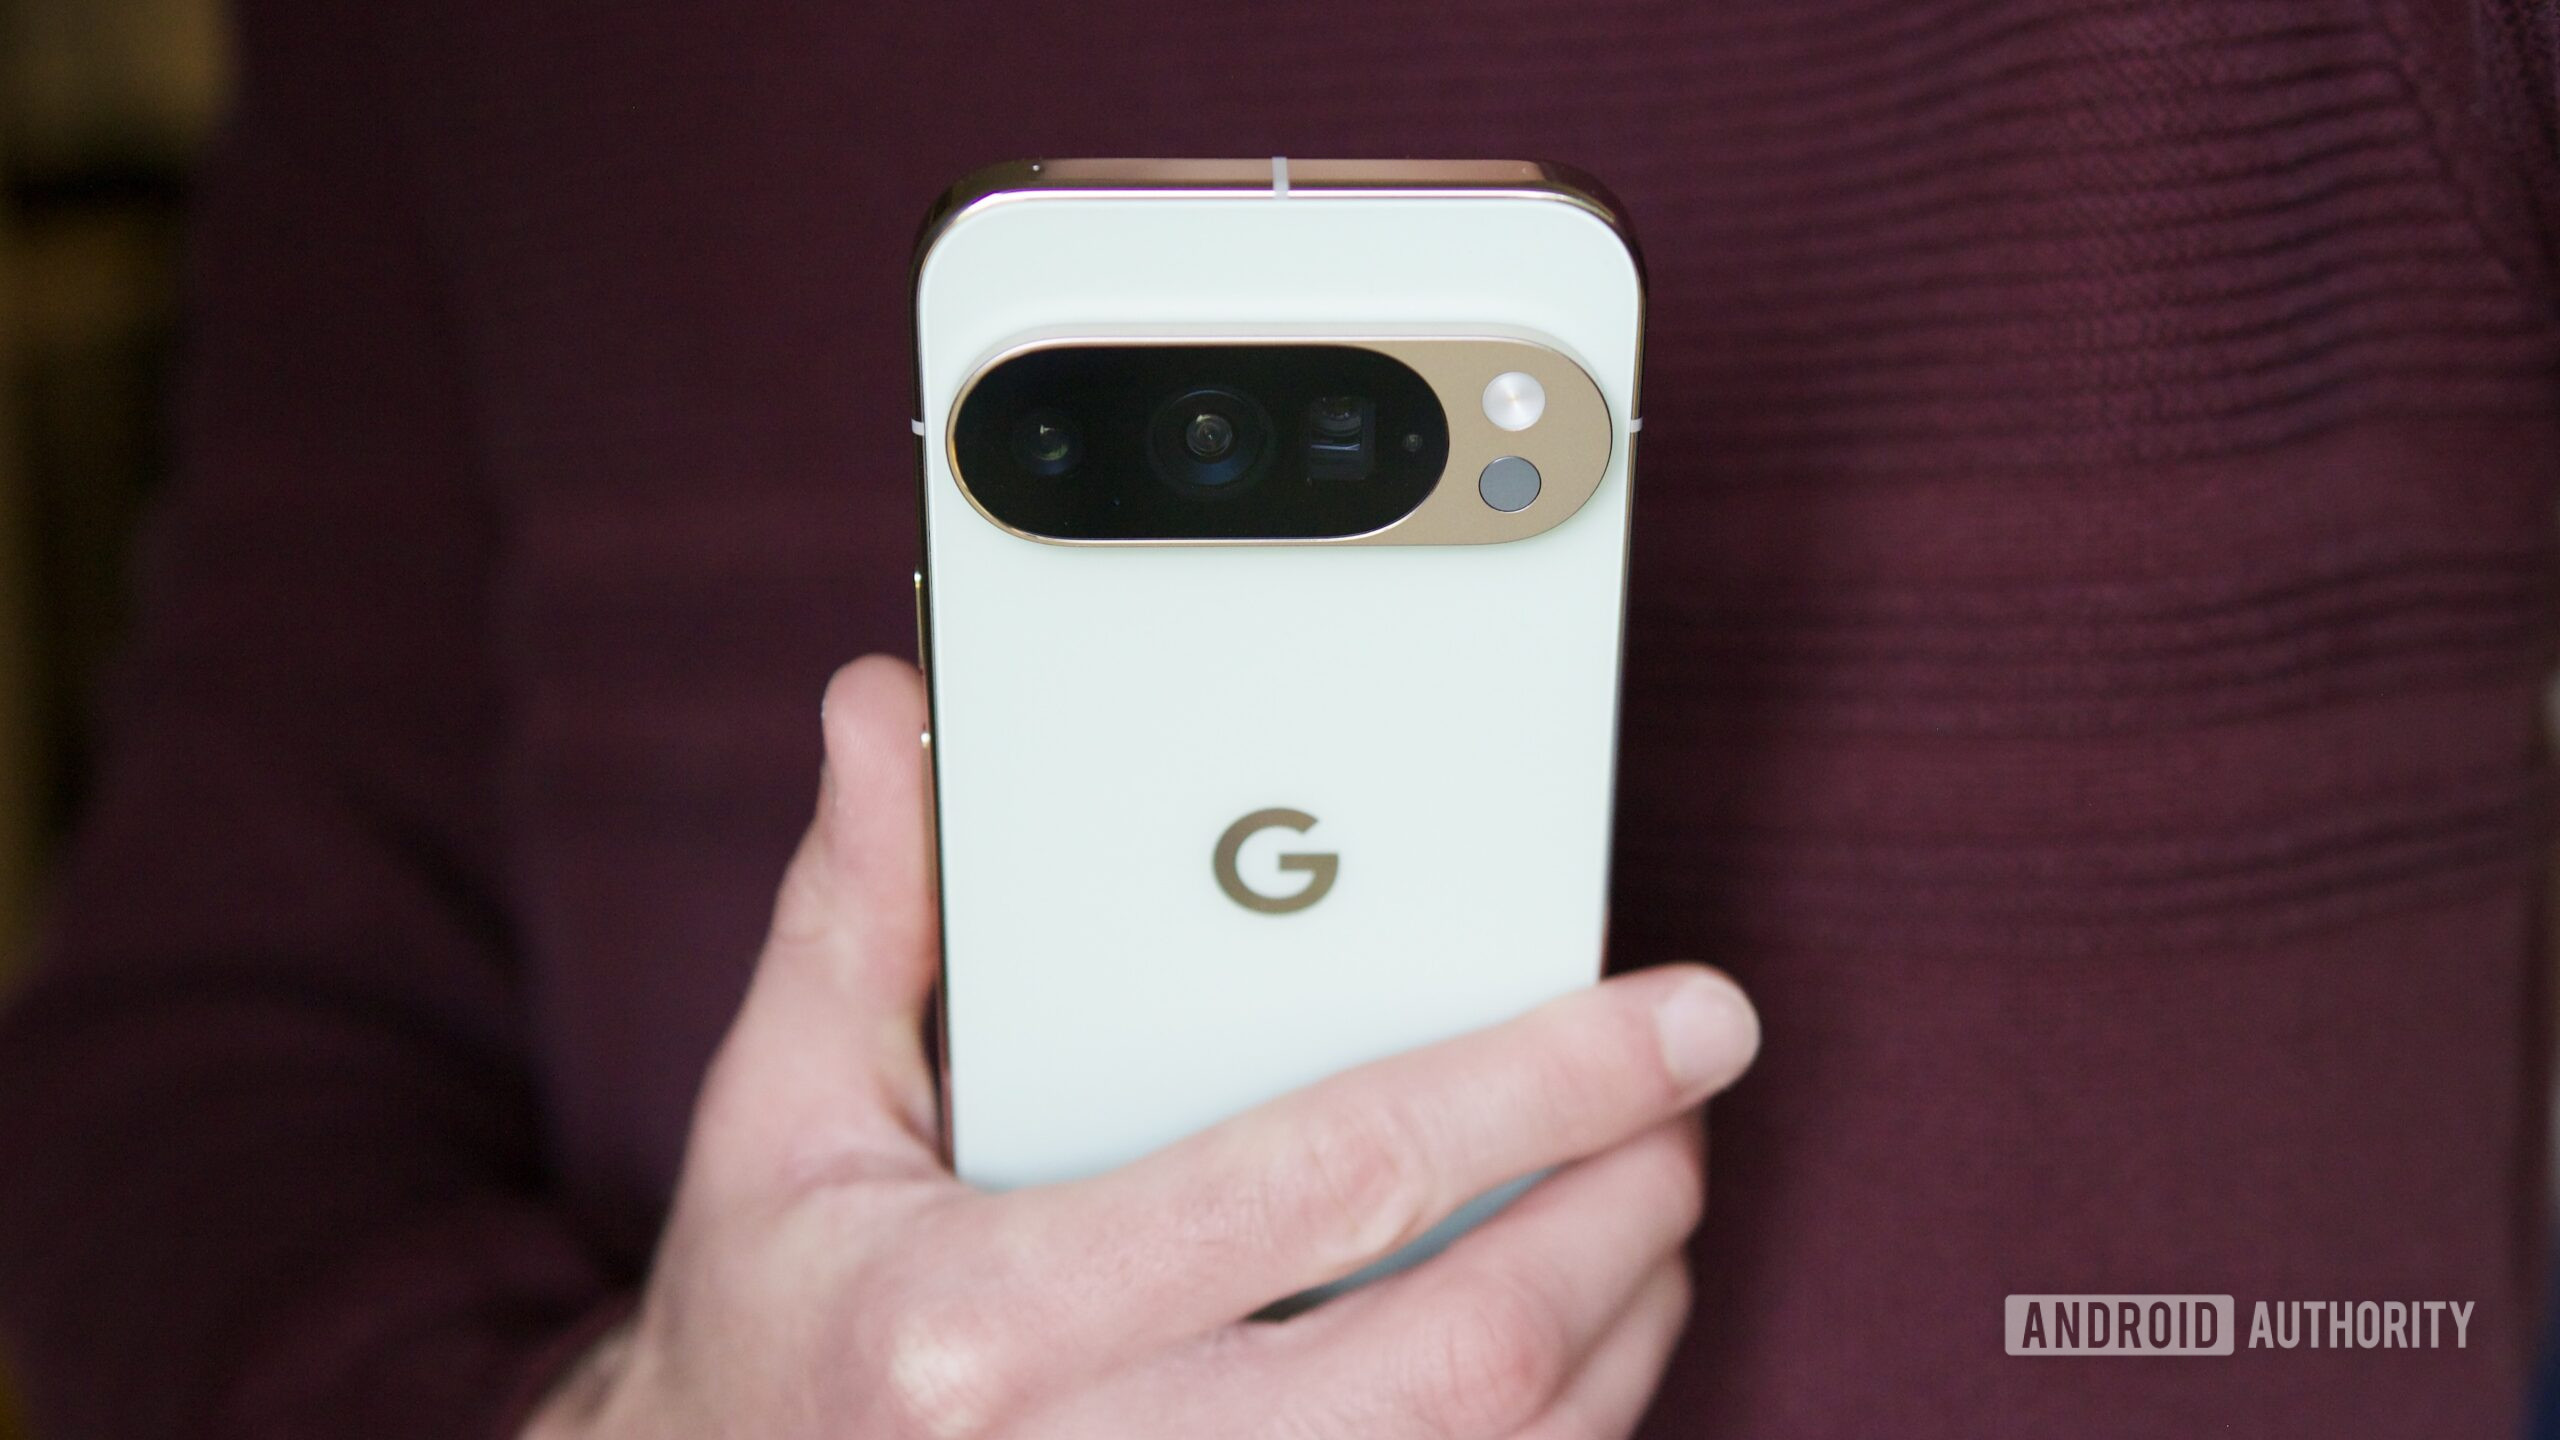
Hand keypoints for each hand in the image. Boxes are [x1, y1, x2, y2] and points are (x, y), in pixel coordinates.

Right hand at [524, 656, 1759, 1439]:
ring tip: (1649, 1199)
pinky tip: (1573, 1345)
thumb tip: (880, 715)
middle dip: (1622, 1211)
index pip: (1326, 1183)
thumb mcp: (785, 1117)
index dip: (1533, 1084)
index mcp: (980, 1326)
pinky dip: (1556, 1438)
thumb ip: (859, 912)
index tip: (1673, 1015)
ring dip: (1620, 1332)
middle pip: (1461, 1357)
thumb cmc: (775, 1324)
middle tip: (1687, 1097)